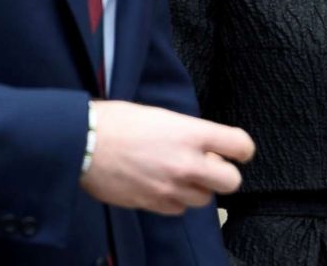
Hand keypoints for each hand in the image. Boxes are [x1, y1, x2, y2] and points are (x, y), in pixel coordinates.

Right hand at [80, 100, 254, 214]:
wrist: (84, 142)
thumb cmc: (117, 121)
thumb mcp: (160, 115)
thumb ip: (187, 133)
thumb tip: (203, 146)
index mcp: (191, 133)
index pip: (240, 145)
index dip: (242, 149)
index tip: (236, 150)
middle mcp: (187, 163)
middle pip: (231, 182)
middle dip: (224, 174)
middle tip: (209, 164)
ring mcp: (171, 187)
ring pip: (205, 199)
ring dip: (197, 188)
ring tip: (177, 173)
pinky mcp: (154, 204)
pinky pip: (179, 209)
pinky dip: (175, 199)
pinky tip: (161, 184)